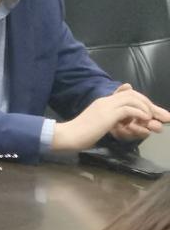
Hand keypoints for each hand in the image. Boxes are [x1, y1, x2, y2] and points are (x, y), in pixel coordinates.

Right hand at [53, 84, 169, 149]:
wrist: (69, 135)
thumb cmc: (80, 134)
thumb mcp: (97, 125)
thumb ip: (109, 121)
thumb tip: (120, 123)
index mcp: (103, 102)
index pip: (126, 95)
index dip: (141, 102)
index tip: (152, 112)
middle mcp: (106, 100)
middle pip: (132, 94)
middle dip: (149, 103)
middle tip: (161, 115)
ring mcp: (107, 106)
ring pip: (133, 99)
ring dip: (146, 108)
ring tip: (153, 118)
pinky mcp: (109, 114)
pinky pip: (130, 109)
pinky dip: (140, 113)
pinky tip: (144, 120)